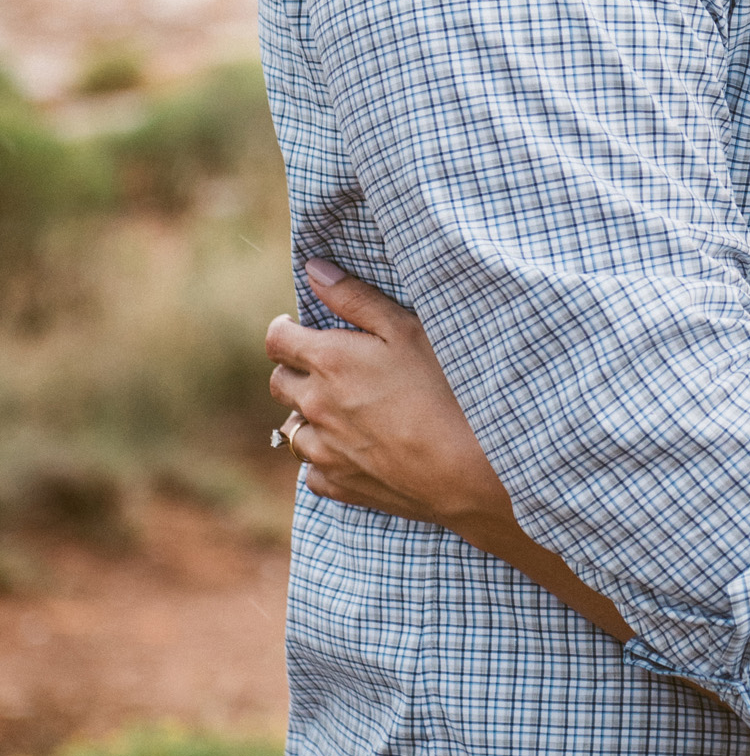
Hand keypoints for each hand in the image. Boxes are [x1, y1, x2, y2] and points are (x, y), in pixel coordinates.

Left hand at [267, 262, 509, 526]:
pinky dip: (325, 458)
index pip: (277, 339)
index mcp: (328, 361)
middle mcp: (315, 405)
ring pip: (290, 430)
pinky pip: (313, 470)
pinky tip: (352, 450)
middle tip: (326, 367)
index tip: (298, 328)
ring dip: (307, 416)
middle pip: (279, 383)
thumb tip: (313, 271)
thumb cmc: (444, 389)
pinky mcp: (339, 484)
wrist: (466, 467)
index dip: (284, 329)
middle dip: (295, 370)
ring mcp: (324, 450)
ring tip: (340, 411)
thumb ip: (356, 298)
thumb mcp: (407, 329)